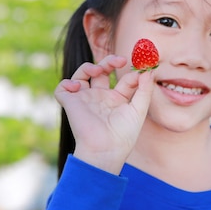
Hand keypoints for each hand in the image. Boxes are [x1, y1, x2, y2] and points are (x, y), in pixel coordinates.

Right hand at [55, 55, 154, 173]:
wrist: (106, 149)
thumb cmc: (124, 134)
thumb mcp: (139, 110)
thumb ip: (145, 90)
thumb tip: (149, 71)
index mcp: (118, 100)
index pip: (124, 79)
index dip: (132, 73)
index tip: (140, 70)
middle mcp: (101, 98)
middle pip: (102, 71)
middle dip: (109, 61)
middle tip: (119, 60)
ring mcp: (86, 100)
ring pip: (82, 75)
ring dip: (88, 67)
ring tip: (97, 69)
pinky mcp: (71, 104)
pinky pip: (62, 88)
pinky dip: (66, 83)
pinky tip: (77, 86)